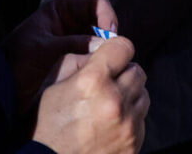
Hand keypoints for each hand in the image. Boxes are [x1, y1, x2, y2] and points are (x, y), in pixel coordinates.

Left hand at [1, 0, 117, 115]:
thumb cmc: (13, 63)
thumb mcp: (43, 50)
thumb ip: (74, 44)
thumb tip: (104, 45)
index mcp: (60, 11)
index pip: (94, 3)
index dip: (106, 14)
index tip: (110, 32)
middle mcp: (69, 24)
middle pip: (101, 23)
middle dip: (108, 35)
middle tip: (111, 52)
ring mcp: (73, 44)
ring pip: (100, 42)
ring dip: (104, 51)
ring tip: (104, 64)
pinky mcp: (74, 64)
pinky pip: (93, 60)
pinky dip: (98, 64)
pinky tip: (96, 73)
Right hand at [33, 37, 147, 153]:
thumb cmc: (48, 123)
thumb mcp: (54, 83)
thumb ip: (80, 58)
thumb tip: (103, 47)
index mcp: (93, 80)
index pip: (124, 47)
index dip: (116, 49)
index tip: (111, 57)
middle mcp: (114, 101)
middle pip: (137, 71)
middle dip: (123, 73)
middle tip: (107, 85)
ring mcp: (127, 125)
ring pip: (143, 95)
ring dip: (129, 96)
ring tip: (107, 107)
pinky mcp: (134, 144)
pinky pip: (141, 120)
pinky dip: (130, 119)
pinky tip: (110, 126)